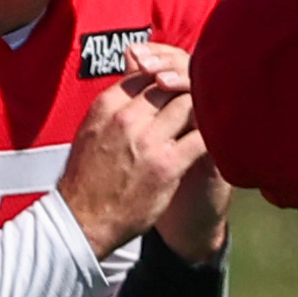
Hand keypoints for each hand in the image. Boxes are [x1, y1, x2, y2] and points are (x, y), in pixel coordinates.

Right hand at [53, 64, 204, 253]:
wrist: (82, 222)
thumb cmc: (86, 179)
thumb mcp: (91, 131)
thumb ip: (113, 107)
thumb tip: (133, 84)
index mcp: (106, 106)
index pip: (146, 74)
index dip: (164, 78)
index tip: (173, 90)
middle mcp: (127, 117)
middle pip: (169, 84)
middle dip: (185, 89)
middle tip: (198, 100)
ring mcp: (148, 140)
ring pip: (188, 104)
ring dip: (200, 109)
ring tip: (208, 118)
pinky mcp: (168, 165)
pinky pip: (201, 136)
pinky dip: (212, 134)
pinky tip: (215, 139)